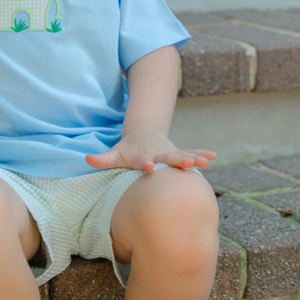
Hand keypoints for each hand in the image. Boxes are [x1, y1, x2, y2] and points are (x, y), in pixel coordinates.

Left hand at [85, 127, 215, 171]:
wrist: (142, 133)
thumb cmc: (126, 150)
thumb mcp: (114, 154)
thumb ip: (101, 159)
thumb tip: (86, 158)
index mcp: (140, 155)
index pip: (142, 159)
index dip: (144, 162)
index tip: (148, 165)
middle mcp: (157, 153)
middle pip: (166, 157)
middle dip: (176, 160)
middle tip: (186, 163)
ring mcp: (169, 152)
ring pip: (182, 154)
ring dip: (193, 157)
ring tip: (204, 162)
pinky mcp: (177, 153)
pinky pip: (192, 152)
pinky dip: (202, 154)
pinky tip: (213, 156)